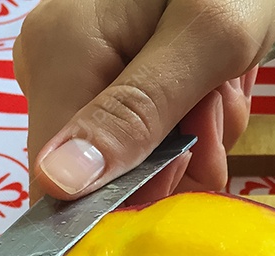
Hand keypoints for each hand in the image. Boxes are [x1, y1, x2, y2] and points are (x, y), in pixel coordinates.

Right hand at [13, 0, 274, 200]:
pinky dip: (193, 119)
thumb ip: (136, 114)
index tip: (188, 163)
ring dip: (197, 136)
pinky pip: (148, 132)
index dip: (125, 198)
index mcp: (58, 55)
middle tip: (219, 102)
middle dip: (178, 155)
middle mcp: (50, 68)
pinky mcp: (109, 76)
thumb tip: (59, 183)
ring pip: (137, 158)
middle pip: (105, 174)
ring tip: (224, 81)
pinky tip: (215, 82)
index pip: (57, 185)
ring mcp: (78, 73)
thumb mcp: (207, 38)